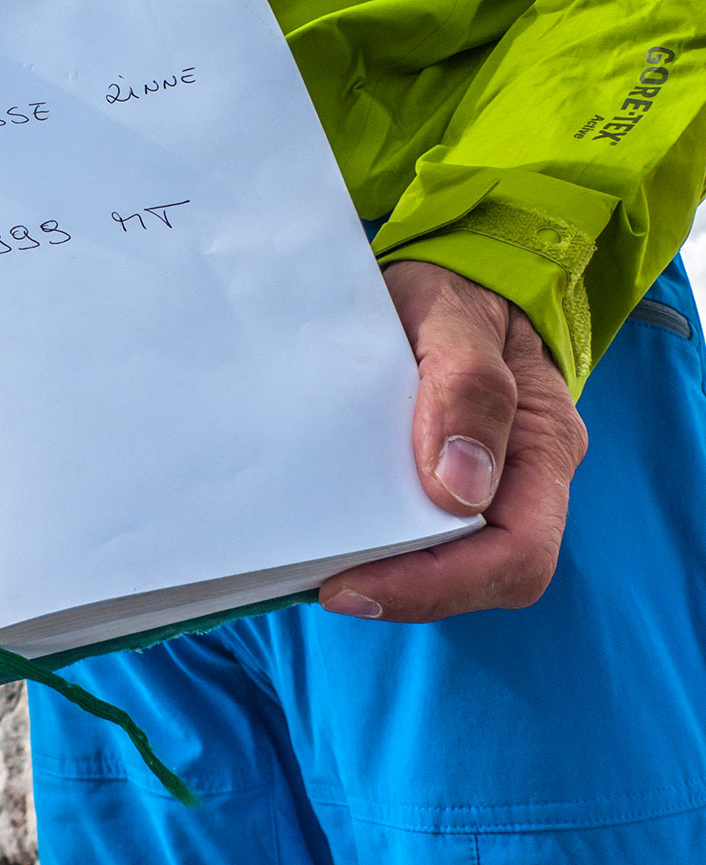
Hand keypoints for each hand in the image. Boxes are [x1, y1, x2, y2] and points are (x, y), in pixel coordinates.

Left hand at [318, 260, 587, 622]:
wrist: (445, 275)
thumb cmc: (453, 287)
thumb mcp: (451, 315)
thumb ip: (465, 387)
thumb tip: (460, 492)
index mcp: (545, 442)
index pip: (518, 552)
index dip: (440, 585)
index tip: (353, 583)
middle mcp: (526, 479)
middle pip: (488, 576)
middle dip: (409, 589)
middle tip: (326, 583)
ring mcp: (490, 485)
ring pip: (454, 564)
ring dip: (391, 573)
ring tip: (320, 565)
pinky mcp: (446, 483)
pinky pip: (424, 534)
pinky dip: (381, 546)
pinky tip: (333, 537)